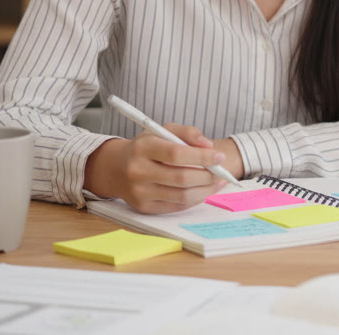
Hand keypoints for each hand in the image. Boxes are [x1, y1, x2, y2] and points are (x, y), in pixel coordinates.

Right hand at [87, 123, 231, 213]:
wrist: (116, 169)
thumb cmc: (146, 147)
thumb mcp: (163, 131)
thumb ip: (188, 133)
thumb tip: (209, 146)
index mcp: (143, 148)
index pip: (176, 154)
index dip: (202, 157)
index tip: (220, 156)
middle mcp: (138, 171)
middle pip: (182, 177)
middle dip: (208, 175)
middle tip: (222, 170)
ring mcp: (139, 192)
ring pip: (182, 195)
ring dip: (206, 190)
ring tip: (218, 181)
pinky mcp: (144, 207)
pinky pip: (177, 206)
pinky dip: (196, 198)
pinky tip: (205, 190)